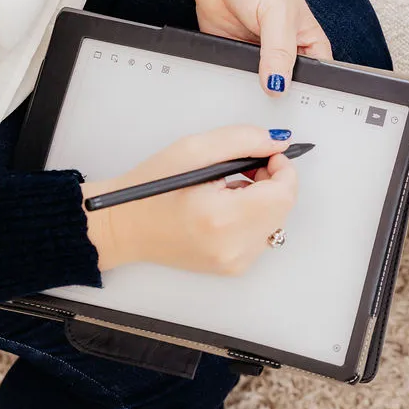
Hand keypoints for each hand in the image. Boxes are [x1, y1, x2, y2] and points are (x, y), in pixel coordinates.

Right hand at [83, 126, 296, 273]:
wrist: (124, 227)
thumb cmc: (151, 189)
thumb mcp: (194, 149)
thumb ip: (243, 141)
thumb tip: (279, 144)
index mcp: (221, 217)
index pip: (283, 193)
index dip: (283, 168)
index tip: (268, 155)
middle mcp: (232, 247)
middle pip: (283, 208)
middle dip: (272, 183)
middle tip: (243, 169)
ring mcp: (234, 262)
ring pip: (275, 222)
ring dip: (263, 201)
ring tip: (228, 190)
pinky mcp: (233, 268)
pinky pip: (262, 236)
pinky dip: (253, 218)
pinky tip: (225, 209)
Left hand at [191, 0, 331, 95]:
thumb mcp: (278, 15)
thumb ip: (279, 54)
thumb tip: (277, 87)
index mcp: (308, 44)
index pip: (318, 77)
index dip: (310, 92)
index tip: (298, 103)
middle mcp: (285, 54)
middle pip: (288, 87)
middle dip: (279, 94)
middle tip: (271, 98)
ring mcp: (258, 57)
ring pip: (259, 87)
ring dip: (253, 90)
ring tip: (249, 89)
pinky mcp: (233, 56)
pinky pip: (233, 77)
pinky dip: (230, 80)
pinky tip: (230, 79)